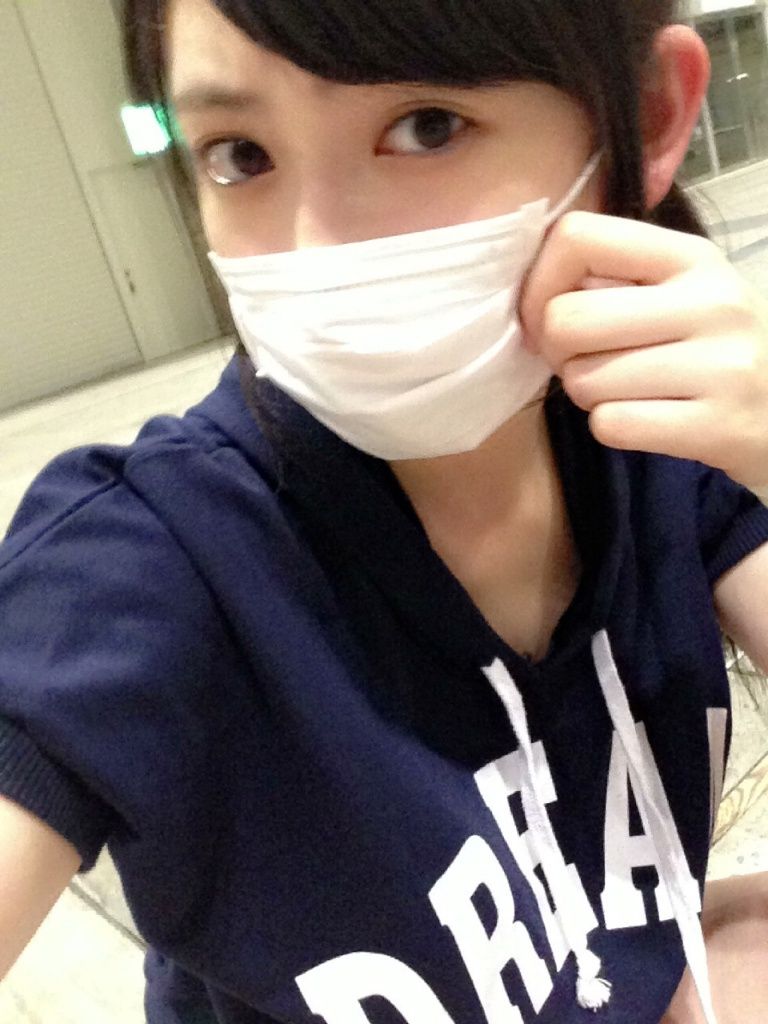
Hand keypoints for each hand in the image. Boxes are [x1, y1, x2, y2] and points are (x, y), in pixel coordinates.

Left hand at [519, 210, 767, 488]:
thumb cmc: (714, 346)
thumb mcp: (682, 291)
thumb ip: (614, 278)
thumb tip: (529, 290)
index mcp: (691, 256)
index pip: (576, 237)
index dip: (539, 283)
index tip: (547, 315)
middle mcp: (711, 302)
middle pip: (566, 320)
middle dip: (556, 352)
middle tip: (581, 361)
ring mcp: (720, 365)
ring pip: (584, 381)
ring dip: (587, 394)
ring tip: (624, 390)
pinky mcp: (716, 425)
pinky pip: (611, 425)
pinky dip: (611, 427)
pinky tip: (644, 418)